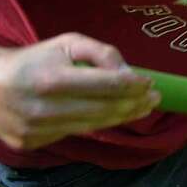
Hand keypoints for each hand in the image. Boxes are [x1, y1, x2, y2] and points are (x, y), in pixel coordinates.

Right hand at [0, 35, 158, 150]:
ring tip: (142, 108)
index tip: (150, 83)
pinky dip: (96, 123)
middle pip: (104, 110)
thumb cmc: (33, 60)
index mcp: (52, 79)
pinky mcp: (31, 143)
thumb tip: (129, 73)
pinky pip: (74, 132)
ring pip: (93, 126)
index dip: (133, 85)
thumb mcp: (67, 43)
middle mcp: (44, 108)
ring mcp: (36, 130)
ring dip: (123, 117)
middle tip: (155, 99)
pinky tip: (111, 115)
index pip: (106, 85)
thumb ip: (101, 53)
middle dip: (135, 104)